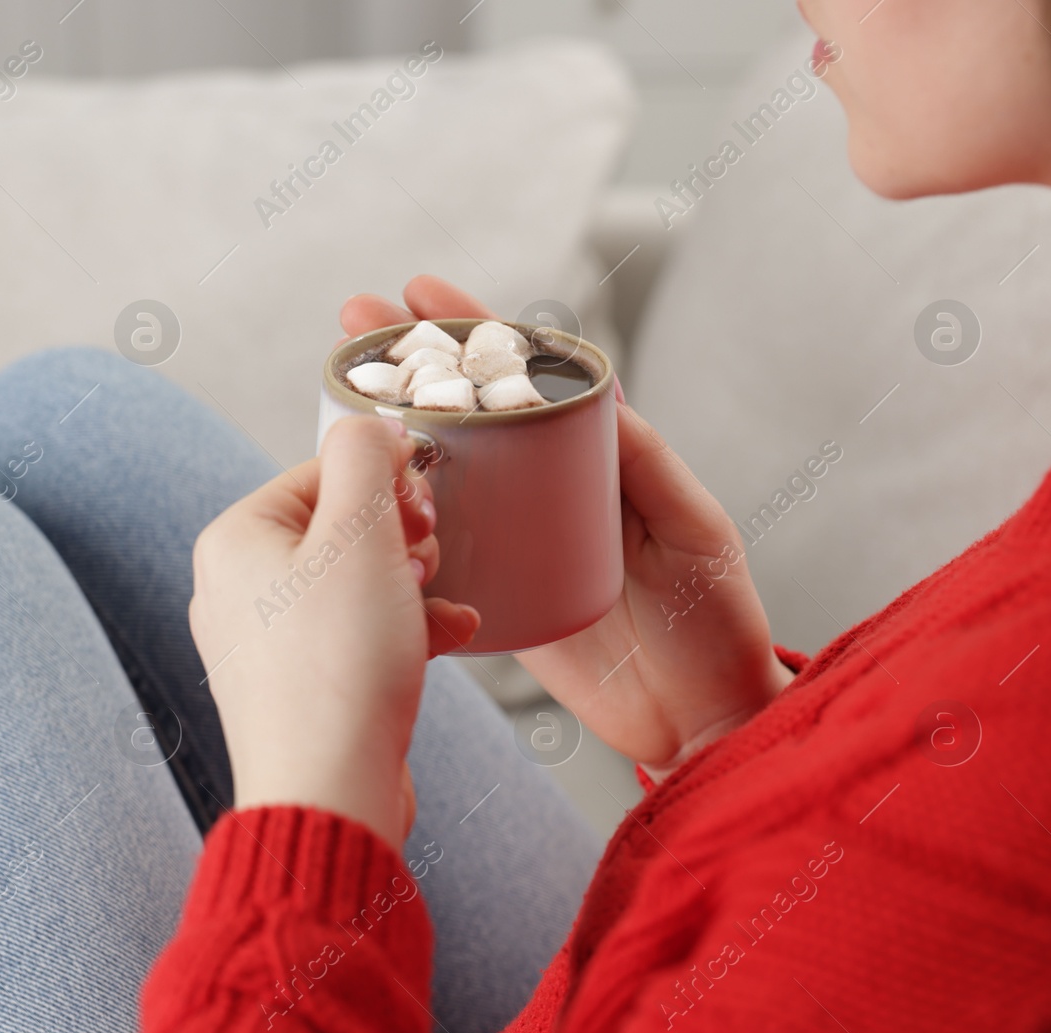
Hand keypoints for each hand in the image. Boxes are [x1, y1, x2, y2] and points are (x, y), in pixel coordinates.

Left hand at [188, 416, 480, 848]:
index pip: (321, 471)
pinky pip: (358, 633)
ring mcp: (266, 642)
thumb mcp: (359, 534)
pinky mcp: (301, 686)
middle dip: (400, 532)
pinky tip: (455, 633)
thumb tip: (371, 426)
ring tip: (436, 598)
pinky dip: (407, 628)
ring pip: (355, 579)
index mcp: (236, 539)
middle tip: (427, 554)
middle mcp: (237, 587)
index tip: (424, 506)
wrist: (330, 794)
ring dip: (411, 578)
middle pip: (338, 523)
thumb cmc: (338, 668)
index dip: (385, 479)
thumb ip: (364, 458)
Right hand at [340, 278, 792, 773]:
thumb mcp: (693, 530)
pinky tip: (352, 498)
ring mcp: (513, 541)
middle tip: (353, 323)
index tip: (421, 293)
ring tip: (336, 390)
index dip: (474, 330)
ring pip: (440, 472)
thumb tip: (600, 396)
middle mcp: (547, 489)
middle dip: (407, 362)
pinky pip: (433, 553)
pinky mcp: (492, 596)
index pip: (528, 376)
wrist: (700, 720)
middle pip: (467, 410)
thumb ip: (651, 467)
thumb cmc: (714, 621)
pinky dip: (393, 526)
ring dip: (387, 431)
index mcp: (597, 457)